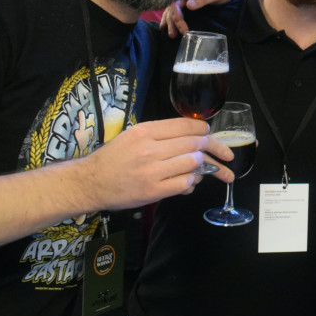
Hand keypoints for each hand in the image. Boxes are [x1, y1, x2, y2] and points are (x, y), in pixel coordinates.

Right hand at [78, 117, 235, 209]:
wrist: (90, 182)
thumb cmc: (112, 158)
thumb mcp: (133, 135)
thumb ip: (161, 134)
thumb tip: (192, 135)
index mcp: (146, 131)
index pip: (186, 125)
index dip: (205, 129)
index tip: (211, 133)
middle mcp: (151, 148)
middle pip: (195, 143)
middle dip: (215, 148)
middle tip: (225, 154)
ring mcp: (153, 171)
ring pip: (193, 163)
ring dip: (203, 167)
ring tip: (203, 171)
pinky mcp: (153, 190)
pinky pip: (185, 183)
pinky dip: (192, 182)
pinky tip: (189, 183)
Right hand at [160, 0, 254, 36]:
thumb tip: (189, 6)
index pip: (176, 0)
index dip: (176, 13)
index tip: (181, 23)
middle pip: (173, 7)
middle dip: (173, 21)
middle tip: (175, 34)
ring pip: (173, 10)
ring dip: (171, 22)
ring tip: (171, 35)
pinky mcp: (189, 2)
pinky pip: (178, 11)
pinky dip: (172, 19)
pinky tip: (165, 27)